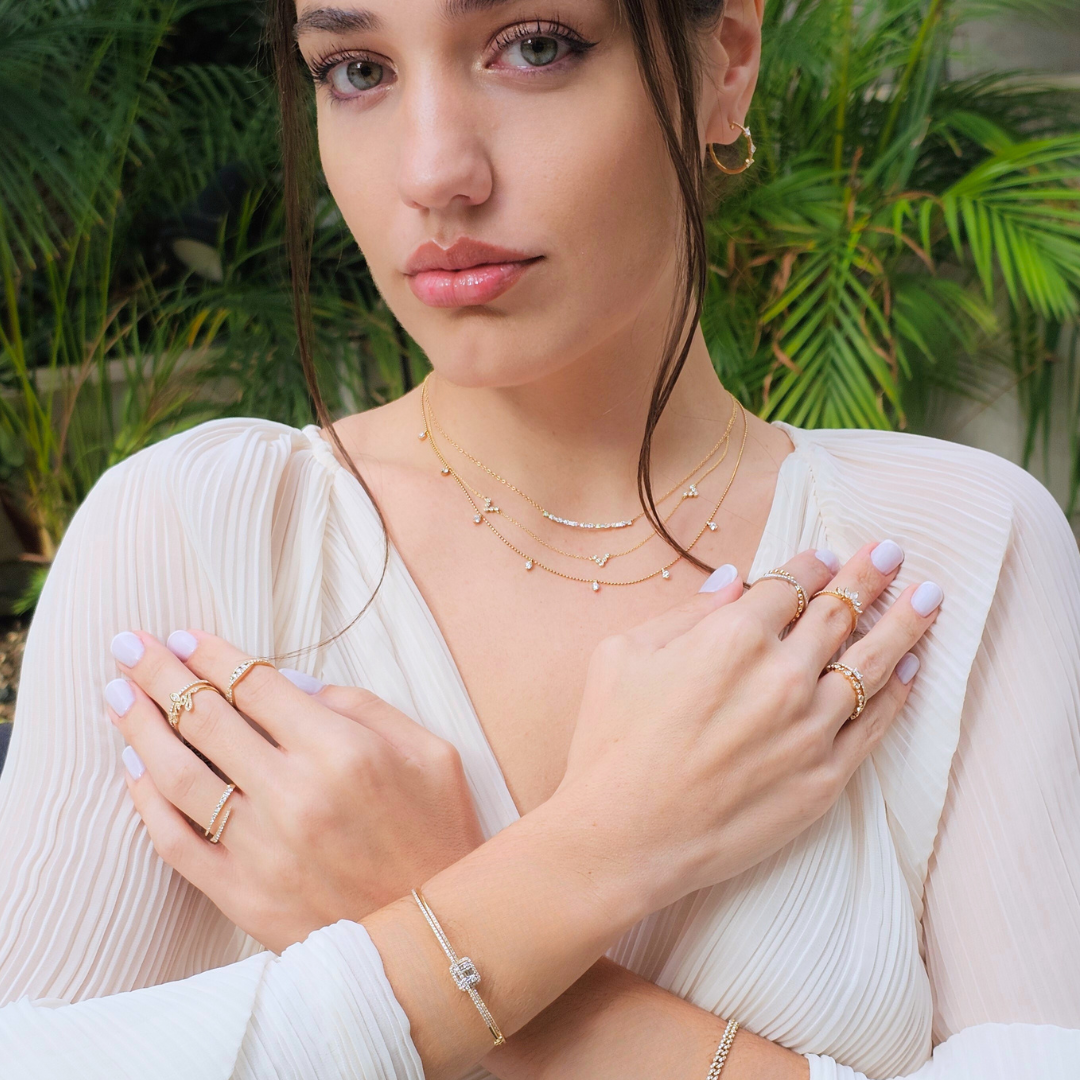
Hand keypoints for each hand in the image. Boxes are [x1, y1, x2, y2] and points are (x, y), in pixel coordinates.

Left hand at [105, 631, 483, 952]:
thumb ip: (360, 706)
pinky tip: (132, 768)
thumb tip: (287, 685)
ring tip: (115, 694)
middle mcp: (294, 794)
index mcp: (343, 751)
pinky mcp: (243, 895)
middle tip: (128, 644)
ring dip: (140, 726)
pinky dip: (146, 802)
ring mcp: (262, 849)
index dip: (213, 653)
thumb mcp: (429, 751)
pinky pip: (175, 842)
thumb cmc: (439, 833)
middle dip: (161, 673)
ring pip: (178, 774)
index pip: (256, 684)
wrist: (436, 937)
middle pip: (206, 718)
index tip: (183, 634)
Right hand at [556, 541, 939, 915]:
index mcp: (730, 636)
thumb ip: (686, 612)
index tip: (826, 555)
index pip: (788, 584)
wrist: (623, 837)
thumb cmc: (612, 742)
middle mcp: (781, 675)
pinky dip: (898, 693)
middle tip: (892, 553)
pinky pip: (873, 725)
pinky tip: (912, 669)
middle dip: (869, 576)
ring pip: (872, 663)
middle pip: (840, 612)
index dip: (811, 564)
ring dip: (905, 623)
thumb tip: (733, 580)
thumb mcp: (623, 654)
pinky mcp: (823, 778)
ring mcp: (809, 728)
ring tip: (930, 597)